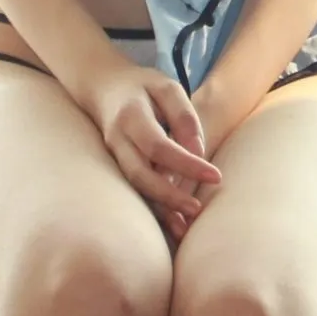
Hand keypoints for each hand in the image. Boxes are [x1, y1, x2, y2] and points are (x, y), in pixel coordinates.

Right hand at [71, 58, 225, 242]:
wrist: (101, 87)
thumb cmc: (141, 87)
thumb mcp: (167, 88)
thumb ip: (183, 116)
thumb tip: (196, 151)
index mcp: (131, 116)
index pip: (159, 146)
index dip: (187, 164)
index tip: (215, 176)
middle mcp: (118, 140)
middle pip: (140, 175)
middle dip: (169, 197)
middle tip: (197, 210)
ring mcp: (114, 156)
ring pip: (135, 189)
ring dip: (159, 210)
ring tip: (185, 229)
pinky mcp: (117, 167)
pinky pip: (136, 190)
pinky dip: (153, 209)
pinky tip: (173, 224)